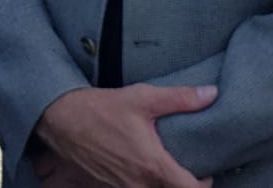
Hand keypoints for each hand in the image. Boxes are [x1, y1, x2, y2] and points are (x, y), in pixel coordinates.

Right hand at [33, 84, 216, 187]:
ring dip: (160, 183)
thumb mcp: (143, 98)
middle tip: (187, 166)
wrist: (61, 120)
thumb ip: (180, 98)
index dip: (204, 183)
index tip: (206, 171)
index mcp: (153, 165)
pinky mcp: (108, 187)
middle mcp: (139, 184)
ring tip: (163, 164)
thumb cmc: (101, 108)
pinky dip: (141, 183)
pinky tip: (139, 165)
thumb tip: (211, 94)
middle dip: (182, 183)